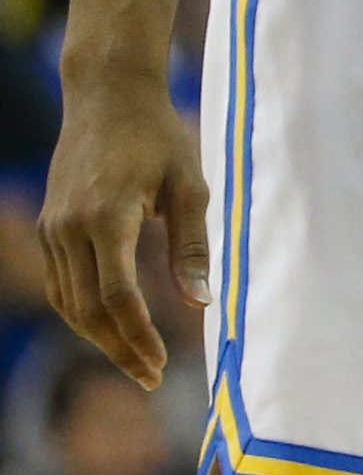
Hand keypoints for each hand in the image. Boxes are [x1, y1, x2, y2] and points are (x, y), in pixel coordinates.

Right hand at [39, 71, 207, 389]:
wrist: (107, 96)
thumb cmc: (159, 136)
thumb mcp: (188, 185)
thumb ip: (192, 245)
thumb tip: (201, 301)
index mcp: (107, 217)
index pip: (117, 297)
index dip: (138, 337)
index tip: (162, 366)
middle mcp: (70, 228)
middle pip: (87, 310)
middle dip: (119, 349)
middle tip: (152, 378)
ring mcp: (53, 229)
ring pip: (69, 303)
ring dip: (99, 337)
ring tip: (137, 361)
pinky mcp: (50, 228)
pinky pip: (63, 284)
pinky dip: (84, 312)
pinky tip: (111, 327)